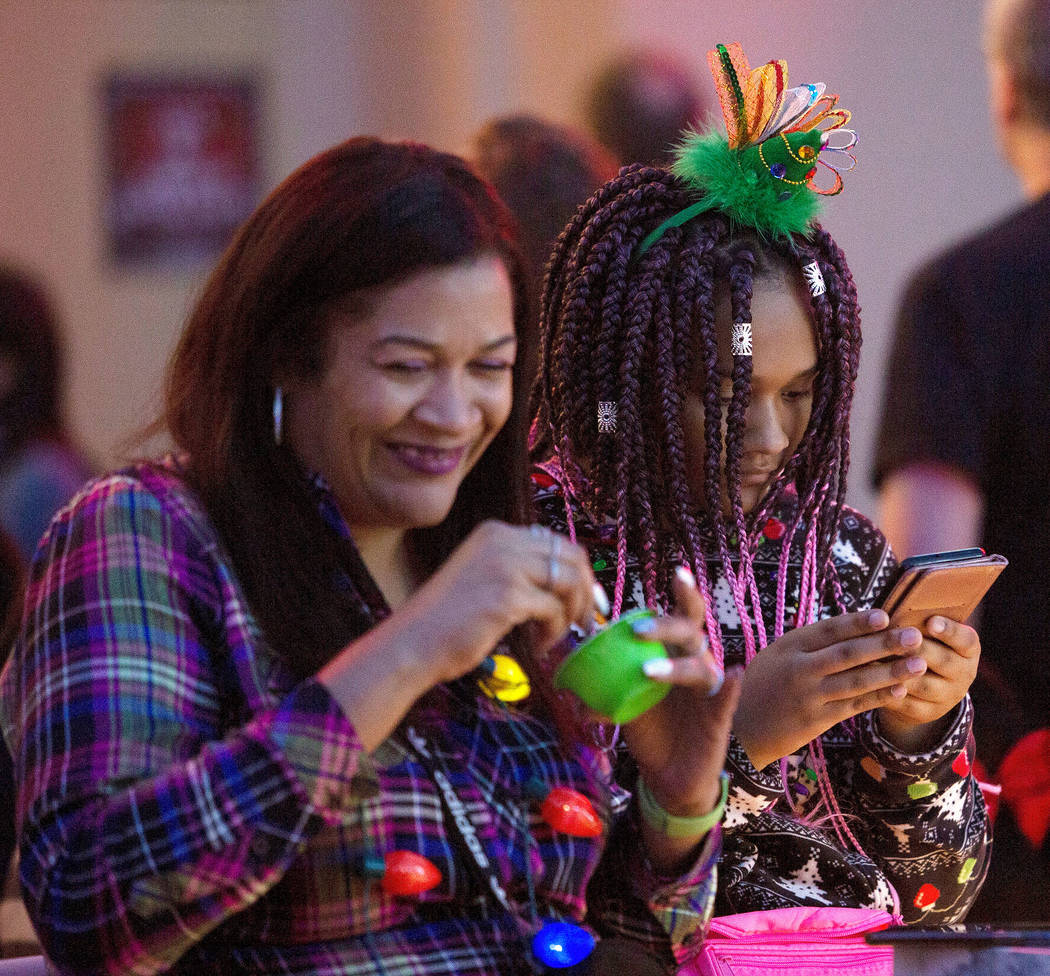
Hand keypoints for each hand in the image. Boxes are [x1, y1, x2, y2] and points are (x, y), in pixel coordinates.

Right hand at [401, 521, 600, 683]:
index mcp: (496, 532)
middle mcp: (502, 540)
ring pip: (569, 582)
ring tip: (558, 635)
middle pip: (571, 556)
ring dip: (572, 613)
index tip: (586, 600)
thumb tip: (568, 579)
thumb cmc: (446, 620)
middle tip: (586, 620)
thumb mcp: (483, 576)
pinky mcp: (508, 596)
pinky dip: (554, 631)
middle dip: (585, 590)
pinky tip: (539, 646)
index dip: (579, 572)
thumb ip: (518, 568)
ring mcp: (505, 566)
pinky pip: (554, 611)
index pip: (556, 542)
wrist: (412, 643)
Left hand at [620, 567, 741, 819]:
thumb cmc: (646, 727)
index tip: (677, 571)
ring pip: (700, 665)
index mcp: (674, 652)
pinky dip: (729, 685)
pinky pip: (726, 696)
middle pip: (689, 631)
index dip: (684, 592)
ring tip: (647, 673)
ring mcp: (709, 688)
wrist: (668, 775)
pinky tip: (730, 674)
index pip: (680, 616)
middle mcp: (695, 661)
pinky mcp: (719, 715)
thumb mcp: (619, 701)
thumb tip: (562, 675)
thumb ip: (598, 683)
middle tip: (637, 630)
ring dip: (675, 666)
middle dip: (665, 626)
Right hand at [733, 609, 929, 769]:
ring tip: (919, 663)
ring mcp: (808, 696)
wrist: (740, 730)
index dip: (858, 622)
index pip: (828, 630)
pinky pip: (853, 706)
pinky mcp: (816, 721)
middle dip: (884, 643)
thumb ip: (804, 644)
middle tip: (915, 635)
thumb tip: (846, 627)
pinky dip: (878, 698)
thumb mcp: (773, 656)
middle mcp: (799, 669)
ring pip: (856, 681)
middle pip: (848, 654)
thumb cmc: (758, 687)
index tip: (885, 615)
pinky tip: (901, 690)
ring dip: (891, 672)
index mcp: (788, 647)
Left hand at [876, 615, 980, 752]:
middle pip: (943, 662)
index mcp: (968, 649)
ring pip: (923, 684)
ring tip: (878, 658)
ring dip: (899, 671)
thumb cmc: (921, 646)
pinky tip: (870, 681)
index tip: (930, 621)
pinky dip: (888, 691)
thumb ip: (920, 622)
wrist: (922, 688)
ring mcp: (947, 696)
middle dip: (918, 649)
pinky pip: (906, 703)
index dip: (950, 631)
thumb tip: (900, 602)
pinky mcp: (927, 713)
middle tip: (897, 639)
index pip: (966, 640)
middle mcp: (964, 674)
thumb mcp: (928, 634)